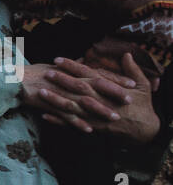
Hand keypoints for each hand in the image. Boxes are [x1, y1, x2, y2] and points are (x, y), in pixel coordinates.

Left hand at [36, 54, 159, 142]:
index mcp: (110, 88)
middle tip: (45, 73)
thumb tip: (127, 54)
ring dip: (55, 99)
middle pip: (77, 88)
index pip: (88, 73)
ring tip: (40, 92)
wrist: (146, 130)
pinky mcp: (92, 127)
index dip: (72, 66)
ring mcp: (95, 115)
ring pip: (72, 106)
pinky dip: (58, 120)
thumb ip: (132, 70)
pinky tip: (44, 116)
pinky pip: (72, 124)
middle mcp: (100, 100)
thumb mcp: (143, 85)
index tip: (57, 59)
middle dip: (60, 80)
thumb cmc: (143, 106)